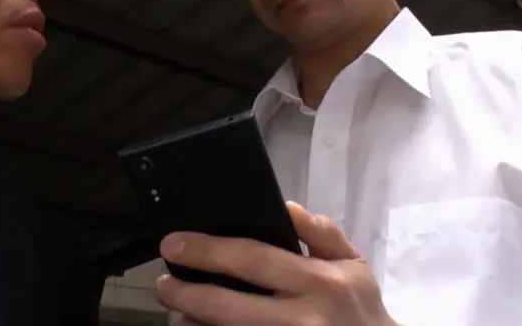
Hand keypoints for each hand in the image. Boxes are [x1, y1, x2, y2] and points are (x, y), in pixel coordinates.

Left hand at [155, 201, 396, 325]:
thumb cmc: (359, 307)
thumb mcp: (353, 264)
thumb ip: (321, 233)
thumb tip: (285, 207)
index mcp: (318, 281)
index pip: (254, 259)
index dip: (209, 250)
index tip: (173, 243)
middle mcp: (301, 319)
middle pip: (228, 307)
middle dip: (186, 294)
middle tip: (162, 283)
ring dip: (193, 324)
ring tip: (178, 312)